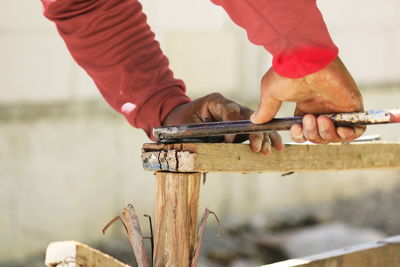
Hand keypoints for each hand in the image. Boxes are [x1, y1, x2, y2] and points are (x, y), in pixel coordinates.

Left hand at [163, 92, 283, 154]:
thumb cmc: (180, 123)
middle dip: (255, 133)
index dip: (233, 124)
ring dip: (264, 137)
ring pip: (256, 123)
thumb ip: (199, 136)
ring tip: (268, 151)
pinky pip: (256, 130)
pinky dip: (266, 138)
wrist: (180, 120)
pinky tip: (276, 147)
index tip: (229, 141)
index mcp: (214, 101)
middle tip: (257, 148)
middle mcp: (229, 106)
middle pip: (248, 117)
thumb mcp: (185, 127)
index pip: (229, 109)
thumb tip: (214, 152)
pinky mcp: (240, 125)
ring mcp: (237, 115)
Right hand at [251, 57, 364, 143]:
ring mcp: (337, 107)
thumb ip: (266, 110)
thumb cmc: (288, 72)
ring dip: (325, 134)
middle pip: (319, 137)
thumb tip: (255, 121)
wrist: (305, 59)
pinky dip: (348, 135)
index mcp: (305, 107)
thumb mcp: (271, 94)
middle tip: (308, 119)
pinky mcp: (352, 106)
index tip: (295, 128)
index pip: (305, 132)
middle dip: (312, 135)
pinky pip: (356, 130)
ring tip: (320, 118)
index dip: (300, 136)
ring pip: (336, 136)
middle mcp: (321, 108)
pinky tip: (339, 129)